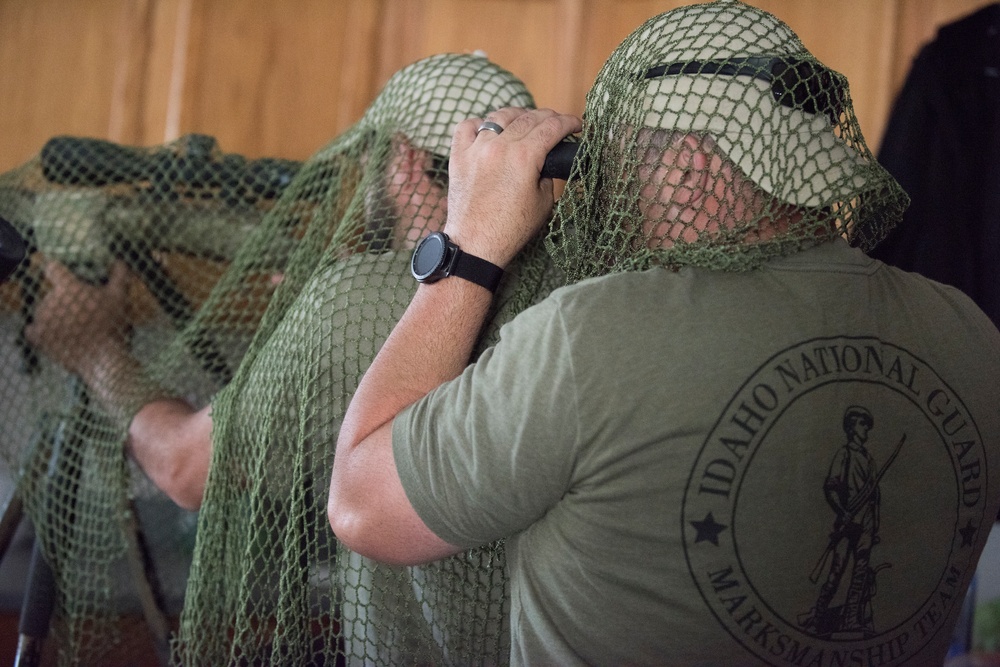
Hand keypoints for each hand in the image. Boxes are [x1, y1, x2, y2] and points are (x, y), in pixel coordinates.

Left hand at [25, 260, 132, 376]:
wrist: (102, 358)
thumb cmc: (112, 324)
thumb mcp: (120, 297)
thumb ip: (119, 276)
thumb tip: (119, 261)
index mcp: (67, 287)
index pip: (52, 268)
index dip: (59, 271)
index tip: (67, 277)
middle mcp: (49, 300)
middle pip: (52, 293)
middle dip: (64, 299)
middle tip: (81, 309)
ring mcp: (41, 319)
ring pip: (44, 311)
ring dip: (55, 315)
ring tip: (72, 326)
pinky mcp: (39, 337)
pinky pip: (32, 329)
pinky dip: (40, 330)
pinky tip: (52, 333)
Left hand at [444, 107, 581, 266]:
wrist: (475, 244)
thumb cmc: (511, 229)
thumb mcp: (543, 203)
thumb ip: (547, 176)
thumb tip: (545, 163)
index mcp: (524, 157)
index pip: (552, 127)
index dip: (568, 122)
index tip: (576, 125)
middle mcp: (499, 146)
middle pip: (529, 118)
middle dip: (548, 117)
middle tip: (556, 123)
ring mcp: (476, 149)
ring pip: (499, 116)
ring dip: (518, 116)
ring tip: (526, 122)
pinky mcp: (459, 156)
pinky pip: (467, 127)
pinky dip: (481, 124)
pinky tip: (489, 130)